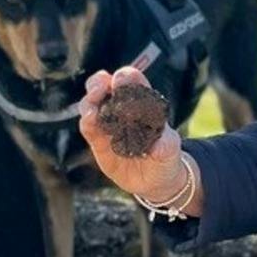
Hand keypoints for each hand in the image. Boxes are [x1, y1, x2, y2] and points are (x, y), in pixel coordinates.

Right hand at [79, 68, 188, 204]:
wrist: (156, 179)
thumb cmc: (166, 155)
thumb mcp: (170, 148)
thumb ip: (164, 144)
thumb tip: (156, 146)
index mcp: (140, 101)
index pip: (131, 81)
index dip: (126, 78)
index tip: (121, 81)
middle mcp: (119, 109)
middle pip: (102, 85)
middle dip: (98, 83)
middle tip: (101, 88)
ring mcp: (106, 124)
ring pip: (90, 104)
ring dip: (89, 102)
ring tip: (93, 110)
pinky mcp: (97, 141)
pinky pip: (88, 128)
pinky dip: (87, 122)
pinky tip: (90, 120)